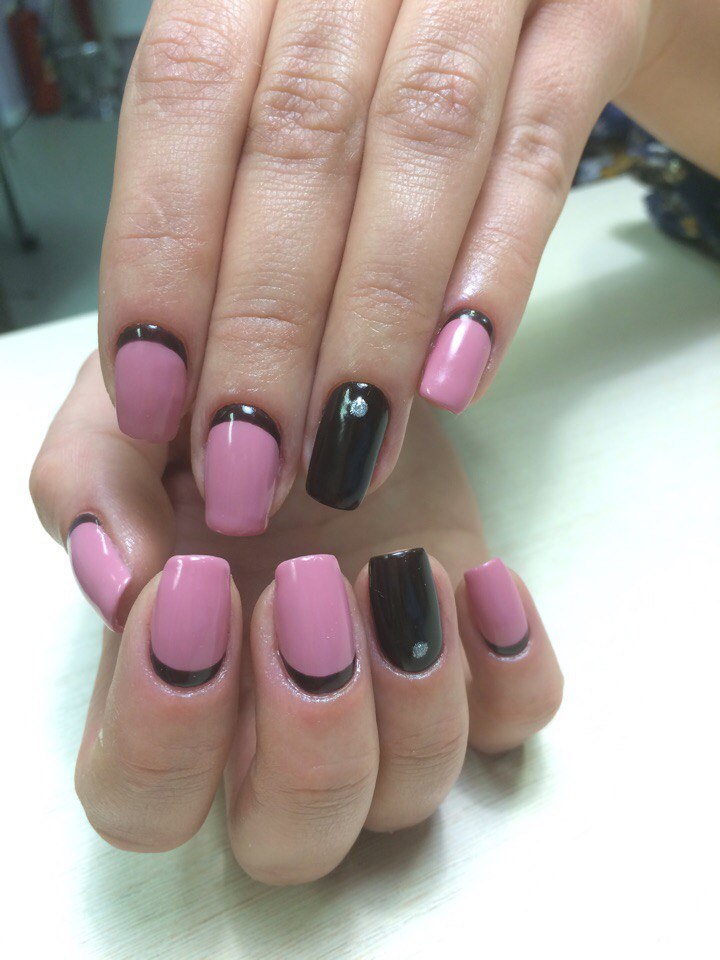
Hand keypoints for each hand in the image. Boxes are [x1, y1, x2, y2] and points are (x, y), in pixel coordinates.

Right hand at [30, 353, 562, 883]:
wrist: (326, 367)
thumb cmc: (219, 407)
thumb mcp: (131, 419)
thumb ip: (93, 487)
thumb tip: (121, 579)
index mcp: (175, 683)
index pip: (144, 801)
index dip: (166, 730)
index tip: (200, 585)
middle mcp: (277, 717)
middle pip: (291, 840)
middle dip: (310, 733)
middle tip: (311, 586)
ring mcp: (384, 696)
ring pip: (409, 796)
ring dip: (415, 694)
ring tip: (403, 566)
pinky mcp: (472, 654)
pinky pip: (514, 720)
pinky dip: (512, 667)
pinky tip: (478, 578)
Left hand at [97, 0, 666, 528]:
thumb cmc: (371, 46)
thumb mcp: (275, 85)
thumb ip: (225, 196)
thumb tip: (178, 376)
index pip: (183, 100)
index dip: (163, 257)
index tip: (155, 401)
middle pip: (297, 143)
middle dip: (265, 326)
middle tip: (250, 466)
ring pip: (422, 144)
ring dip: (376, 320)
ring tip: (347, 452)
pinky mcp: (594, 10)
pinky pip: (545, 140)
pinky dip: (497, 263)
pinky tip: (457, 376)